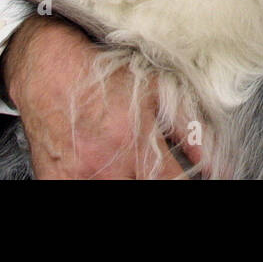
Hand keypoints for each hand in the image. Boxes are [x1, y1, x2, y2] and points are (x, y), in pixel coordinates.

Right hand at [1, 15, 201, 178]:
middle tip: (151, 169)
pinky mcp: (57, 180)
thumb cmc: (102, 77)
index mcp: (137, 141)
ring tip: (129, 168)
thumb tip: (212, 161)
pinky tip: (102, 171)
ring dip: (127, 181)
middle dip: (152, 181)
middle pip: (146, 189)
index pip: (174, 183)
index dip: (186, 183)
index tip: (193, 181)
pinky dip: (95, 181)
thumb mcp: (154, 92)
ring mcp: (81, 175)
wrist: (49, 70)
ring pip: (116, 191)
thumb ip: (187, 128)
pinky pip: (80, 191)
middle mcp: (109, 163)